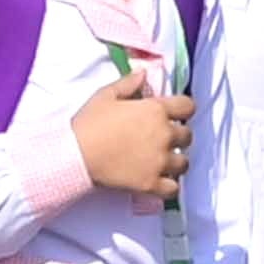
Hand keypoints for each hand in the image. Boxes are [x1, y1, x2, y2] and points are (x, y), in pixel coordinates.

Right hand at [74, 75, 193, 201]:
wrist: (75, 155)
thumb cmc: (89, 123)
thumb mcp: (106, 95)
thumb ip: (128, 83)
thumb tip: (143, 74)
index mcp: (156, 110)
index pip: (188, 106)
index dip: (182, 109)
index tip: (174, 114)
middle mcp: (164, 135)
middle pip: (187, 136)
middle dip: (178, 136)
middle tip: (162, 139)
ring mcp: (160, 161)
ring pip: (184, 163)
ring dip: (175, 162)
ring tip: (162, 162)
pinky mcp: (152, 183)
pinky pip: (173, 189)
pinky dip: (168, 186)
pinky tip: (159, 182)